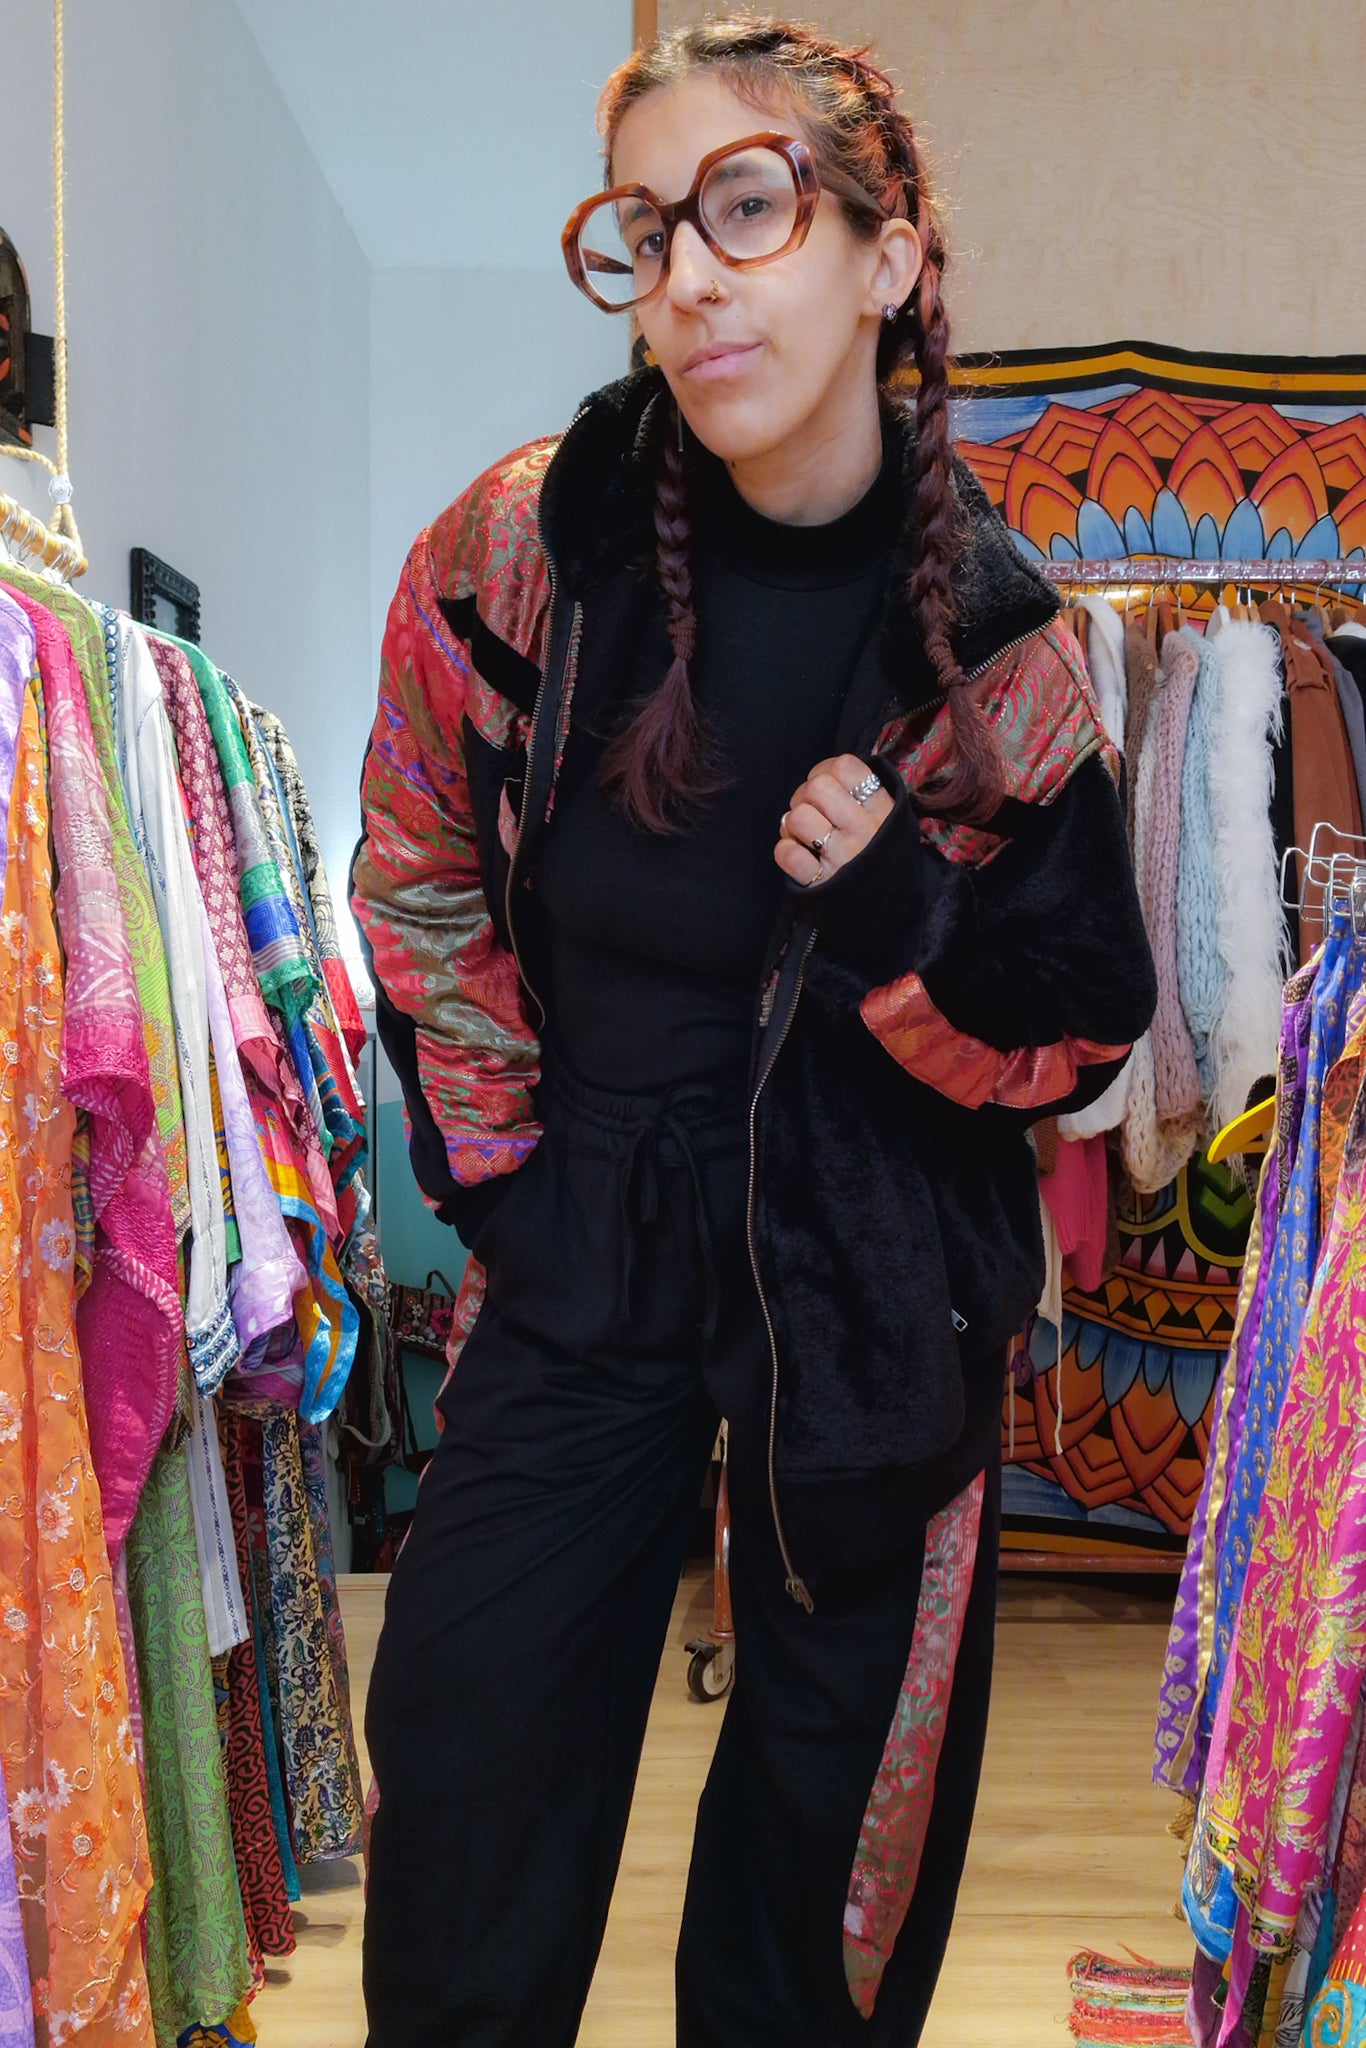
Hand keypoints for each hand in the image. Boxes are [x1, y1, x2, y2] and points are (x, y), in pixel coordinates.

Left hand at [774, 755, 894, 888]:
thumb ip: (868, 795)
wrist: (894, 913)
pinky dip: (786, 851)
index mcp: (882, 811)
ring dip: (793, 824)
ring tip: (804, 835)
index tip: (825, 784)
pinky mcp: (821, 883)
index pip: (845, 766)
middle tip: (810, 810)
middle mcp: (863, 831)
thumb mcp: (892, 821)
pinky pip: (788, 854)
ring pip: (799, 817)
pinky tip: (799, 854)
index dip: (825, 769)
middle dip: (804, 794)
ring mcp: (842, 858)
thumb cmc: (885, 859)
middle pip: (817, 787)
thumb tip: (826, 773)